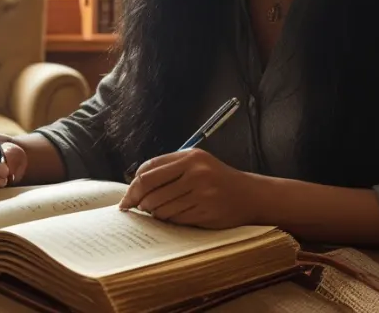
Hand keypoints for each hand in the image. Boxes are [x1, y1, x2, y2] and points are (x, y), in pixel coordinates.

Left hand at [117, 148, 261, 228]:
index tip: (127, 198)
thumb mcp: (196, 163)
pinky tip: (175, 216)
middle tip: (136, 208)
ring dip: (154, 213)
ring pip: (161, 207)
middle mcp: (195, 172)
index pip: (148, 170)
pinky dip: (170, 220)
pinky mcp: (206, 211)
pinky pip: (176, 219)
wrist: (250, 195)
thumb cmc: (217, 179)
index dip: (133, 186)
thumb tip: (134, 186)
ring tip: (159, 212)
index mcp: (189, 157)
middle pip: (150, 189)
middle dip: (138, 201)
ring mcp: (202, 192)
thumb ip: (168, 169)